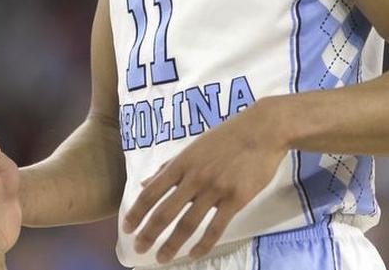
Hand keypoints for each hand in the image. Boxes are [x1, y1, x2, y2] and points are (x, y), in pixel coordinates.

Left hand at [121, 106, 284, 263]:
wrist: (262, 131)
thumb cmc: (226, 137)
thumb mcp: (192, 148)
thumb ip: (168, 168)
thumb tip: (143, 184)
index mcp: (181, 164)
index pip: (152, 192)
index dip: (137, 212)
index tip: (127, 228)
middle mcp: (194, 178)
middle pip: (165, 211)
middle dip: (149, 233)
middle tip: (138, 249)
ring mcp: (215, 189)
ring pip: (188, 223)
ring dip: (172, 244)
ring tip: (162, 259)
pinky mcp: (236, 199)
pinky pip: (216, 227)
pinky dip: (203, 244)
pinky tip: (193, 254)